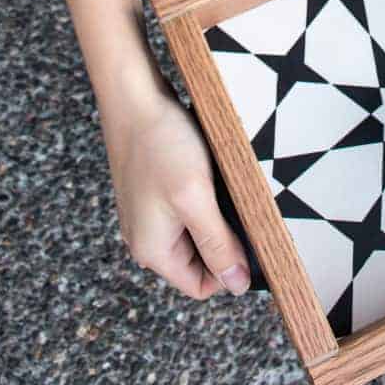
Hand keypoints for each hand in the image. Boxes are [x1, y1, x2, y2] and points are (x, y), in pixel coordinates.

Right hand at [98, 77, 251, 298]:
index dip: (229, 270)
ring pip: (195, 231)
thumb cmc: (160, 145)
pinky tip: (210, 172)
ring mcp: (148, 214)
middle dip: (223, 237)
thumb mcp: (196, 199)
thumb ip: (217, 244)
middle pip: (199, 259)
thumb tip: (237, 286)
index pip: (200, 286)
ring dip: (215, 214)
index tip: (250, 238)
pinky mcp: (154, 191)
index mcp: (153, 251)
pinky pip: (188, 208)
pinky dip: (204, 195)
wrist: (134, 98)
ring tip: (224, 186)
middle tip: (239, 205)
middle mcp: (147, 238)